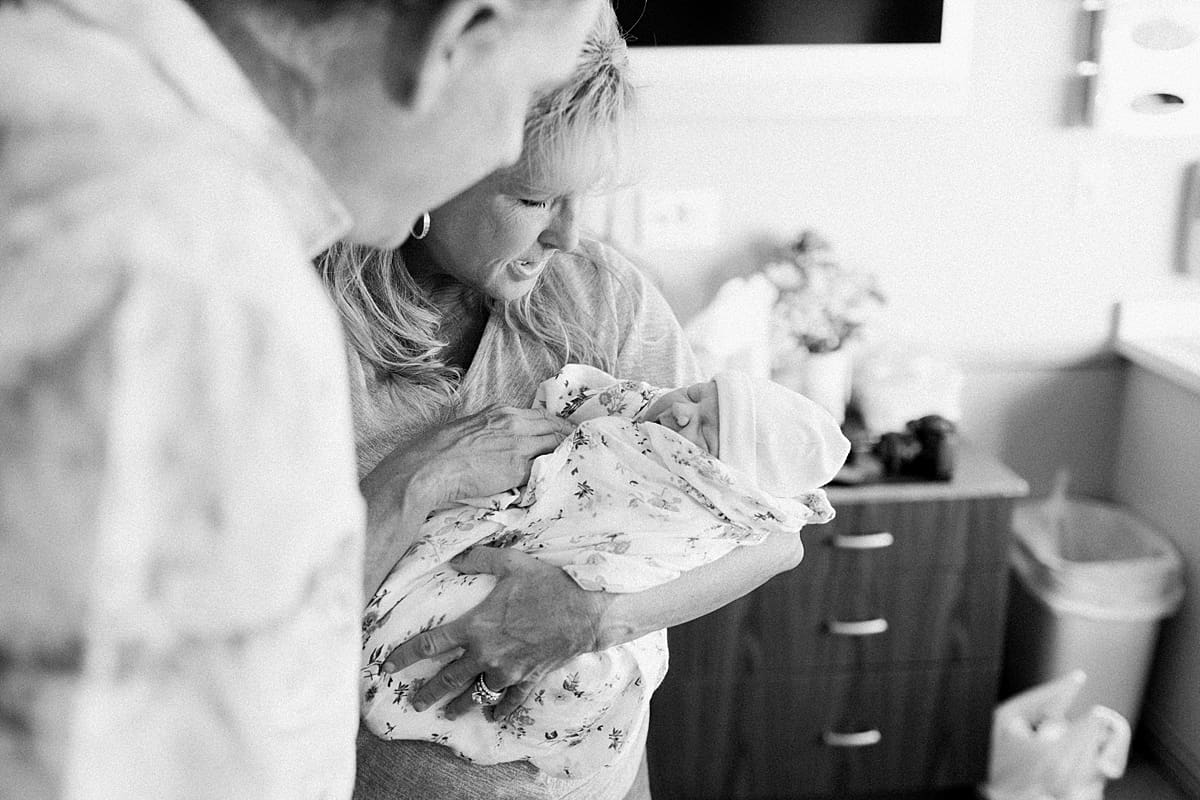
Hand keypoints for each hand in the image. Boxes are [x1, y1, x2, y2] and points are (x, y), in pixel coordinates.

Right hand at [359, 406, 573, 592]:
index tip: (565, 434)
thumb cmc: (436, 454)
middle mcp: (513, 423)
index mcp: (499, 412)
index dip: (555, 426)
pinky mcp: (518, 468)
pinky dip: (555, 471)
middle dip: (569, 437)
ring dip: (567, 453)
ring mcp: (518, 445)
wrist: (427, 469)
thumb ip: (487, 434)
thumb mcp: (465, 432)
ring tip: (578, 462)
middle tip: (582, 447)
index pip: (540, 416)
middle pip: (554, 427)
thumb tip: (495, 446)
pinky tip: (563, 477)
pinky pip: (545, 468)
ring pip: (555, 444)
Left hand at [382, 547, 613, 720]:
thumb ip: (480, 560)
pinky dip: (500, 711)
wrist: (585, 612)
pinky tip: (492, 717)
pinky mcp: (528, 679)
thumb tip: (456, 557)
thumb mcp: (512, 564)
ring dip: (459, 706)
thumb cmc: (548, 585)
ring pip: (476, 695)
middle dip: (427, 693)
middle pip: (447, 679)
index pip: (429, 645)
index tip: (386, 667)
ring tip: (448, 713)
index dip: (403, 657)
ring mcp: (508, 671)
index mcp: (476, 626)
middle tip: (413, 703)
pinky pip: (510, 702)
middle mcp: (487, 654)